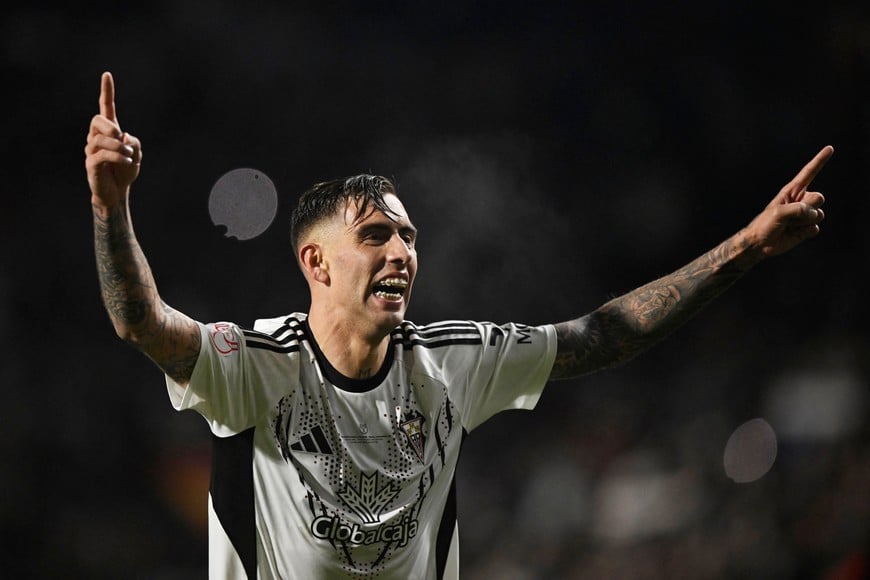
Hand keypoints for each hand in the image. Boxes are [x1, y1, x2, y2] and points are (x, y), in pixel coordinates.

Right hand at [84, 71, 141, 208]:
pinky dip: (117, 156)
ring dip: (118, 146)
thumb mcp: (136, 153)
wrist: (117, 192)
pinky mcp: (91, 164)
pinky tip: (127, 161)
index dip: (106, 92)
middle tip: (122, 140)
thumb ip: (134, 142)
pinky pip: (102, 155)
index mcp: (109, 131)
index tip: (107, 75)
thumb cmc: (125, 170)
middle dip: (110, 127)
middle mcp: (97, 137)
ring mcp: (92, 150)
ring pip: (99, 138)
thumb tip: (123, 137)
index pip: (105, 107)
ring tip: (129, 156)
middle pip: (97, 120)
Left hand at [742, 145, 832, 258]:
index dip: (820, 160)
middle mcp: (802, 200)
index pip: (809, 173)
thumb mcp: (778, 212)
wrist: (760, 243)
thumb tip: (813, 214)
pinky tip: (794, 233)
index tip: (830, 148)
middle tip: (791, 215)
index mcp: (792, 191)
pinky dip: (805, 232)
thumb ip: (797, 209)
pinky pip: (816, 228)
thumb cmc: (765, 224)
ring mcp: (806, 215)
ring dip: (804, 222)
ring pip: (819, 214)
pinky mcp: (807, 228)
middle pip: (819, 198)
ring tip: (790, 225)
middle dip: (808, 207)